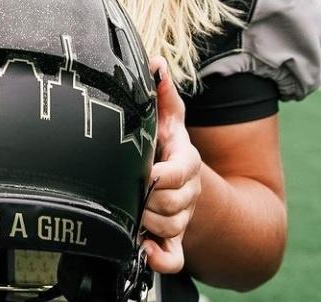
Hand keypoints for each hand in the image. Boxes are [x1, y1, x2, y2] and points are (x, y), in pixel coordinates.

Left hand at [140, 57, 201, 273]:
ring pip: (170, 229)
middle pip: (173, 204)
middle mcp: (188, 191)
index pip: (182, 171)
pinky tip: (145, 252)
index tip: (147, 173)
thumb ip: (162, 92)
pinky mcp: (176, 240)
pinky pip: (174, 258)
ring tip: (133, 211)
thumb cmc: (168, 145)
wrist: (183, 181)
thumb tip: (155, 62)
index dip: (163, 175)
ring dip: (148, 224)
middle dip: (148, 199)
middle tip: (131, 190)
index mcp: (186, 160)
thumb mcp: (167, 118)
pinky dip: (160, 258)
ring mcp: (183, 217)